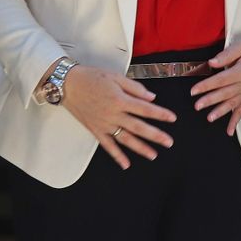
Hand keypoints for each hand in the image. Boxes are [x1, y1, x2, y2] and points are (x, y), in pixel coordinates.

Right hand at [59, 65, 175, 169]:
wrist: (67, 85)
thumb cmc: (92, 77)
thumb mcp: (116, 77)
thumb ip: (135, 88)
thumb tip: (152, 97)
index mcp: (120, 99)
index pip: (145, 109)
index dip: (160, 114)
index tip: (173, 118)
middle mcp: (113, 114)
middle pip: (138, 127)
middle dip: (155, 135)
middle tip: (169, 142)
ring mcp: (104, 124)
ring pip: (125, 139)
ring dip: (140, 148)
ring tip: (153, 155)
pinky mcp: (95, 130)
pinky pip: (107, 145)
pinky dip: (117, 156)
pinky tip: (126, 164)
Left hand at [191, 29, 240, 135]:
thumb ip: (226, 55)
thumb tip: (212, 62)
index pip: (221, 79)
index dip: (206, 85)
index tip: (194, 90)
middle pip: (225, 93)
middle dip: (210, 100)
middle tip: (197, 106)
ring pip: (233, 104)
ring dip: (221, 112)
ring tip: (210, 118)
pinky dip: (236, 121)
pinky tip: (229, 131)